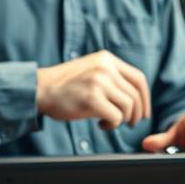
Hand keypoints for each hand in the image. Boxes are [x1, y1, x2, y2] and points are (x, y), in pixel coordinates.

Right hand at [36, 50, 150, 129]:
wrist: (39, 89)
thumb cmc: (64, 85)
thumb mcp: (91, 70)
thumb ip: (111, 76)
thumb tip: (135, 97)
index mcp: (107, 59)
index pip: (139, 78)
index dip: (145, 98)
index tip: (144, 112)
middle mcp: (105, 67)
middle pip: (135, 95)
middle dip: (136, 114)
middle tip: (130, 123)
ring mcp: (99, 81)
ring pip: (128, 106)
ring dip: (122, 120)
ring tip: (108, 122)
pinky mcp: (92, 98)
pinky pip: (116, 117)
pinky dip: (112, 125)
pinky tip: (101, 124)